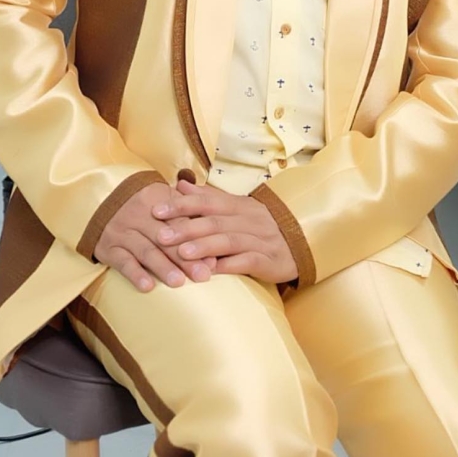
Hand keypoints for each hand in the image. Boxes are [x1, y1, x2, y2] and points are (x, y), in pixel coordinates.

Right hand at [93, 181, 216, 292]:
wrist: (99, 200)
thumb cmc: (143, 205)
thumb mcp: (163, 200)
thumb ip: (188, 217)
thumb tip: (212, 243)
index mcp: (156, 200)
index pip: (180, 222)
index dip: (197, 241)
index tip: (213, 259)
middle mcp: (139, 215)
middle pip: (166, 239)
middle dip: (185, 258)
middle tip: (203, 275)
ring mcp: (122, 232)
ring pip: (146, 251)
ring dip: (163, 267)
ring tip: (178, 282)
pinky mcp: (109, 248)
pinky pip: (122, 262)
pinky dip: (135, 274)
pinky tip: (147, 286)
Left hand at [151, 178, 297, 285]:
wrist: (301, 242)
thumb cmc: (260, 226)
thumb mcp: (236, 208)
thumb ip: (208, 198)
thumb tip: (180, 184)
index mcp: (238, 205)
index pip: (207, 202)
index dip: (181, 205)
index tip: (156, 211)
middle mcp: (248, 219)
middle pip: (214, 221)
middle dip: (186, 228)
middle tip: (160, 235)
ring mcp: (259, 239)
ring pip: (229, 240)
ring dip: (204, 246)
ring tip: (182, 253)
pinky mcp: (269, 260)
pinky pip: (248, 261)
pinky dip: (229, 266)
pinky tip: (211, 272)